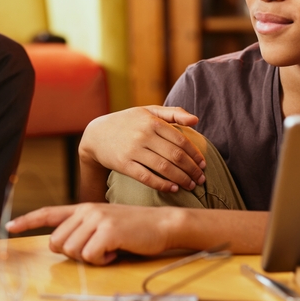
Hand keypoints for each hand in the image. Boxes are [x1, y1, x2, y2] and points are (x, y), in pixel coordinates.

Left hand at [6, 203, 174, 264]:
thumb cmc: (134, 229)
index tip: (10, 227)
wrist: (163, 224)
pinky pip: (89, 256)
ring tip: (108, 249)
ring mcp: (96, 219)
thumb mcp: (104, 222)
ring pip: (72, 251)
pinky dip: (102, 261)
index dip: (27, 221)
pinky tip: (115, 252)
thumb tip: (62, 245)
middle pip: (57, 242)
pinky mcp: (108, 231)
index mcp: (83, 208)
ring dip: (89, 258)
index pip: (48, 212)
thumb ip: (83, 229)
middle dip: (73, 253)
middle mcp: (86, 210)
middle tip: (95, 250)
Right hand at [80, 106, 204, 193]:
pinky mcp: (124, 164)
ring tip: (191, 185)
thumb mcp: (147, 111)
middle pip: (175, 156)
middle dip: (192, 169)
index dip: (195, 154)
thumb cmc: (127, 123)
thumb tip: (196, 120)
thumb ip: (172, 113)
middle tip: (201, 179)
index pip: (181, 140)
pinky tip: (174, 189)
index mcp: (152, 121)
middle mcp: (143, 135)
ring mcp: (133, 150)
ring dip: (182, 179)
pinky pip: (147, 178)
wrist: (96, 135)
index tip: (203, 164)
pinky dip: (163, 185)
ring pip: (164, 168)